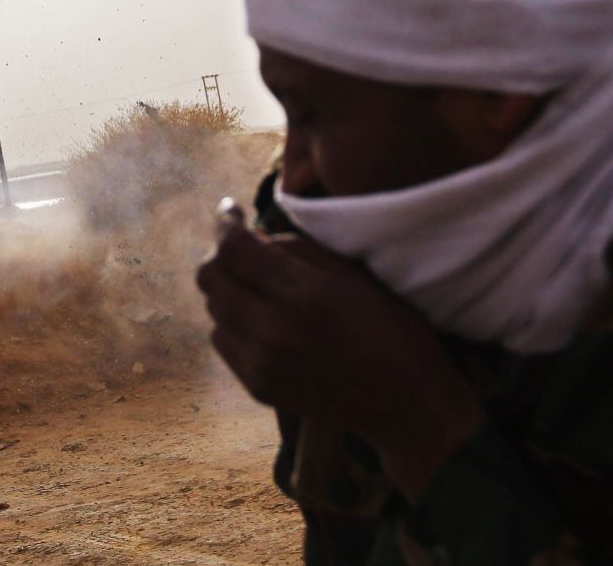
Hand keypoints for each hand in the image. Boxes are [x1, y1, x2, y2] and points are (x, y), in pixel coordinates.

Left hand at [195, 204, 485, 499]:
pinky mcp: (257, 387)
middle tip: (242, 251)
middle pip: (209, 277)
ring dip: (228, 291)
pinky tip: (263, 321)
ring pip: (212, 309)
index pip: (233, 248)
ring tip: (259, 288)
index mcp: (302, 294)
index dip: (225, 223)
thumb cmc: (388, 325)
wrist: (403, 399)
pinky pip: (223, 341)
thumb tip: (252, 236)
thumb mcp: (352, 272)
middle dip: (220, 255)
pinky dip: (233, 323)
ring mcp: (262, 363)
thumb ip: (296, 249)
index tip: (230, 212)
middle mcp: (273, 330)